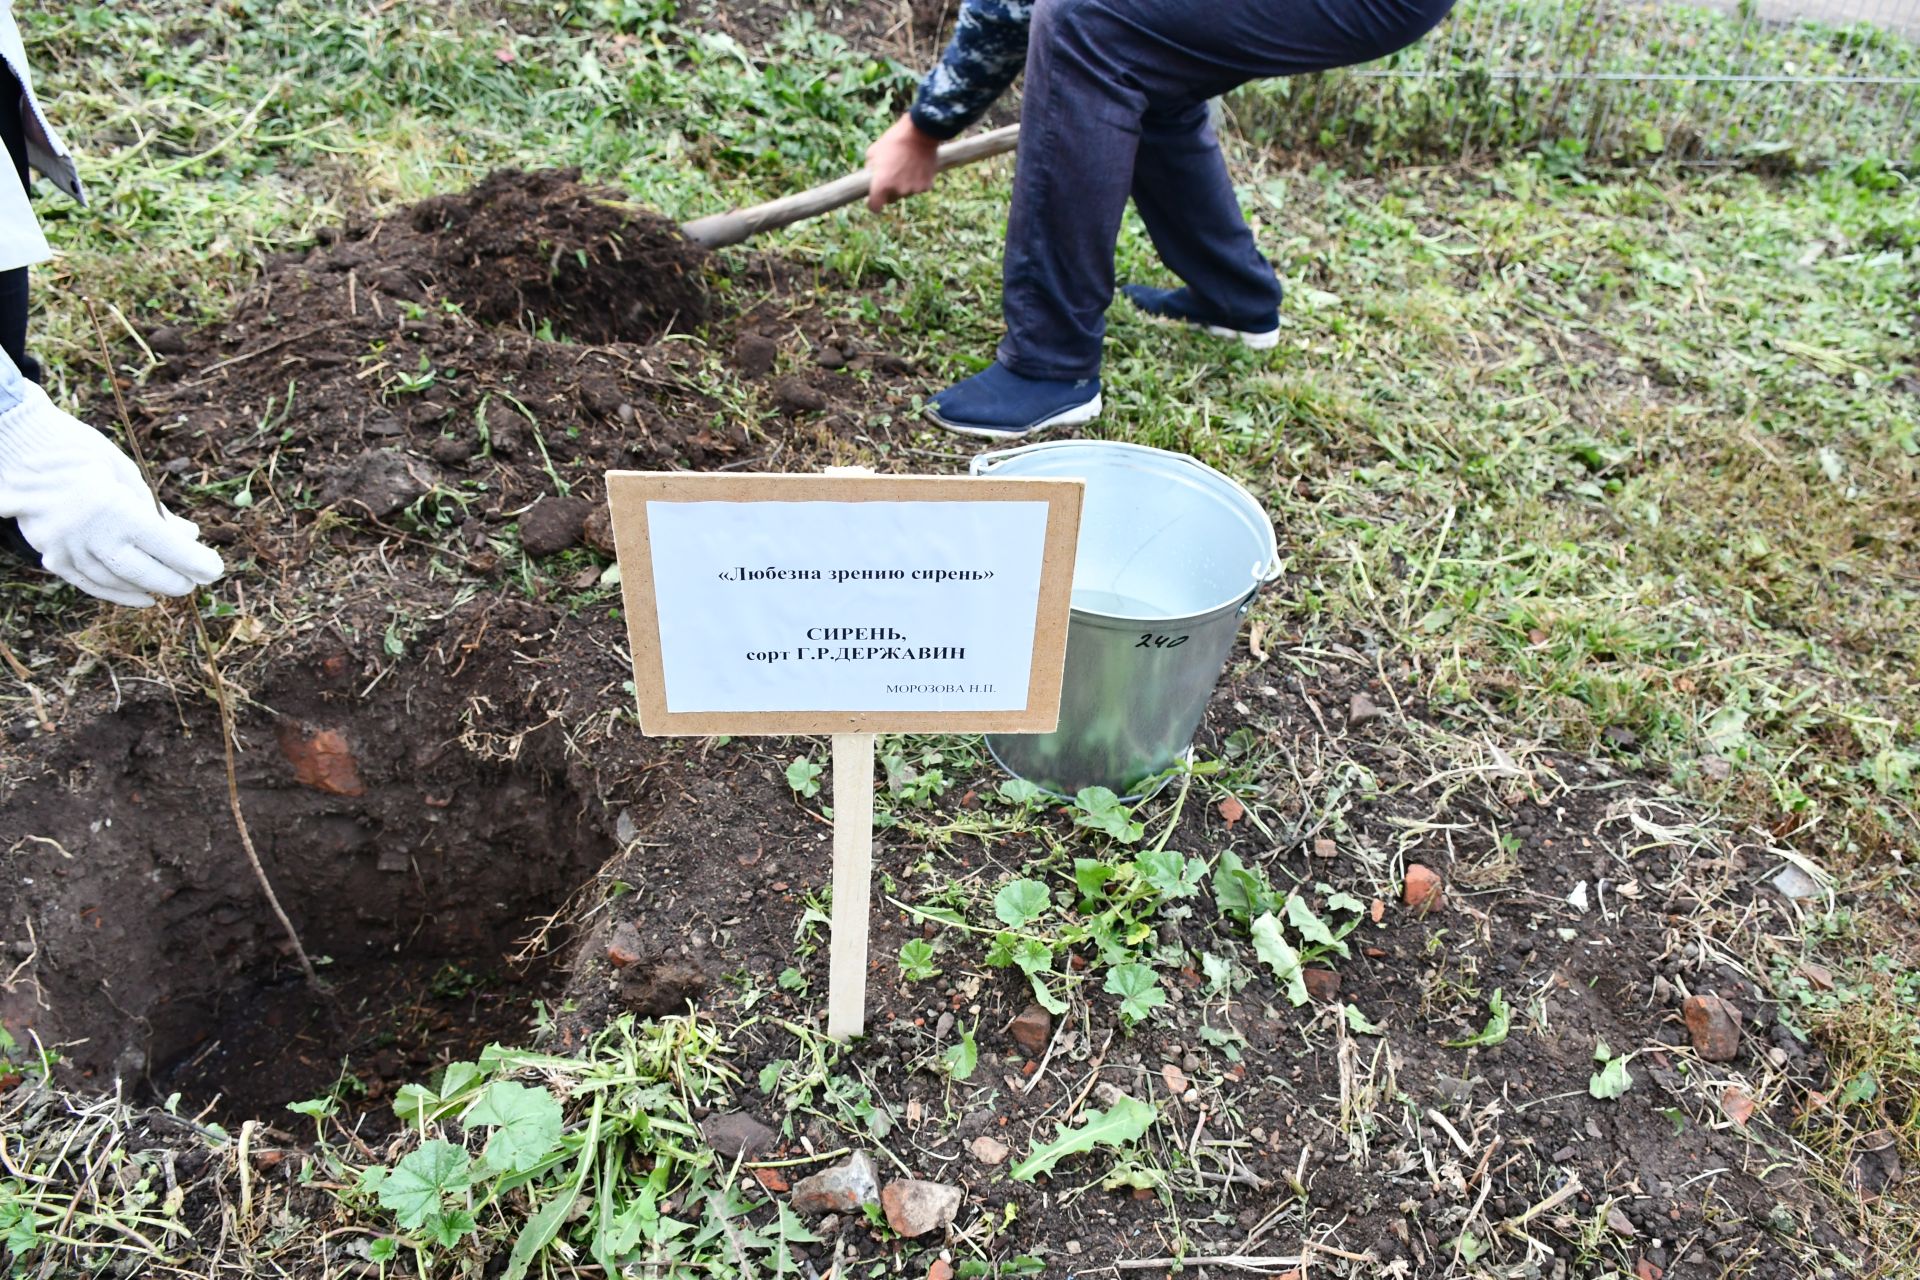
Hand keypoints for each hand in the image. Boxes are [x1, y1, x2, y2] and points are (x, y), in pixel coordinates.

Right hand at [0, 382, 223, 605]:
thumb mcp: (125, 472)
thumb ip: (155, 509)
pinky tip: (143, 598)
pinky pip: (89, 584)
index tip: (215, 570)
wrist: (17, 447)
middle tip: (197, 580)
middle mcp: (89, 534)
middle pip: (142, 571)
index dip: (194, 562)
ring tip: (174, 586)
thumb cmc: (79, 451)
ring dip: (150, 587)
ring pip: (116, 582)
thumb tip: (189, 535)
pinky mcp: (51, 556)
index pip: (165, 546)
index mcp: (113, 507)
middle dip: (176, 580)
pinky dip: (118, 594)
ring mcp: (66, 548)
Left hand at [866, 114, 941, 211]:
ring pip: (906, 193)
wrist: (920, 133)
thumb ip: (870, 169)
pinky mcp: (926, 186)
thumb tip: (869, 178)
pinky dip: (917, 181)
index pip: (874, 207)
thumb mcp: (873, 152)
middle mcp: (897, 191)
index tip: (875, 199)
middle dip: (889, 191)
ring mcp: (913, 189)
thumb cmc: (894, 140)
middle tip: (892, 174)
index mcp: (881, 184)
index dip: (874, 204)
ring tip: (906, 166)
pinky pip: (919, 188)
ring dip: (905, 185)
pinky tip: (917, 167)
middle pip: (891, 199)